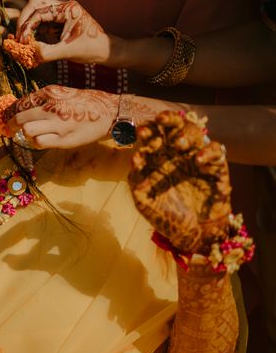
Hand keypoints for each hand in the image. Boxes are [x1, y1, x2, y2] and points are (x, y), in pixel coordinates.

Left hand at [6, 85, 117, 148]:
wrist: (109, 112)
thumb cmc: (83, 103)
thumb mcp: (62, 93)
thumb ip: (42, 100)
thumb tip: (20, 108)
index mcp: (50, 93)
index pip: (21, 103)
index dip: (10, 112)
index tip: (6, 117)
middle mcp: (52, 107)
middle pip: (20, 118)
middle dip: (11, 125)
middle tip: (10, 129)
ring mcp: (58, 124)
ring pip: (28, 130)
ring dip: (27, 133)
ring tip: (33, 133)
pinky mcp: (64, 139)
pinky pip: (39, 143)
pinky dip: (37, 142)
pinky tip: (43, 139)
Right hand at [11, 0, 111, 65]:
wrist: (104, 50)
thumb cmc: (90, 48)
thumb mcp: (67, 52)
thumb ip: (47, 52)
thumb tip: (29, 51)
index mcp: (67, 8)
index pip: (38, 11)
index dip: (26, 26)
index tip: (22, 41)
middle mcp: (62, 6)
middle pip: (34, 4)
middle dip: (23, 20)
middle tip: (18, 37)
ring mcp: (59, 12)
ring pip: (36, 12)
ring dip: (28, 25)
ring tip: (24, 40)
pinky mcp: (57, 20)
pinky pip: (40, 21)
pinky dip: (33, 30)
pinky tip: (32, 41)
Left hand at [128, 111, 230, 254]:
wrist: (191, 233)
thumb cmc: (165, 213)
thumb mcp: (143, 199)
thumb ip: (137, 178)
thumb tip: (136, 158)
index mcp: (156, 157)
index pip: (151, 135)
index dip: (147, 130)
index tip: (140, 132)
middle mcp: (176, 153)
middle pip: (174, 127)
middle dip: (168, 120)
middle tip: (161, 120)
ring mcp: (196, 157)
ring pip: (195, 133)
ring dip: (186, 134)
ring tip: (179, 145)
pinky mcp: (216, 167)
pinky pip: (216, 150)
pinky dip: (208, 152)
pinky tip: (199, 161)